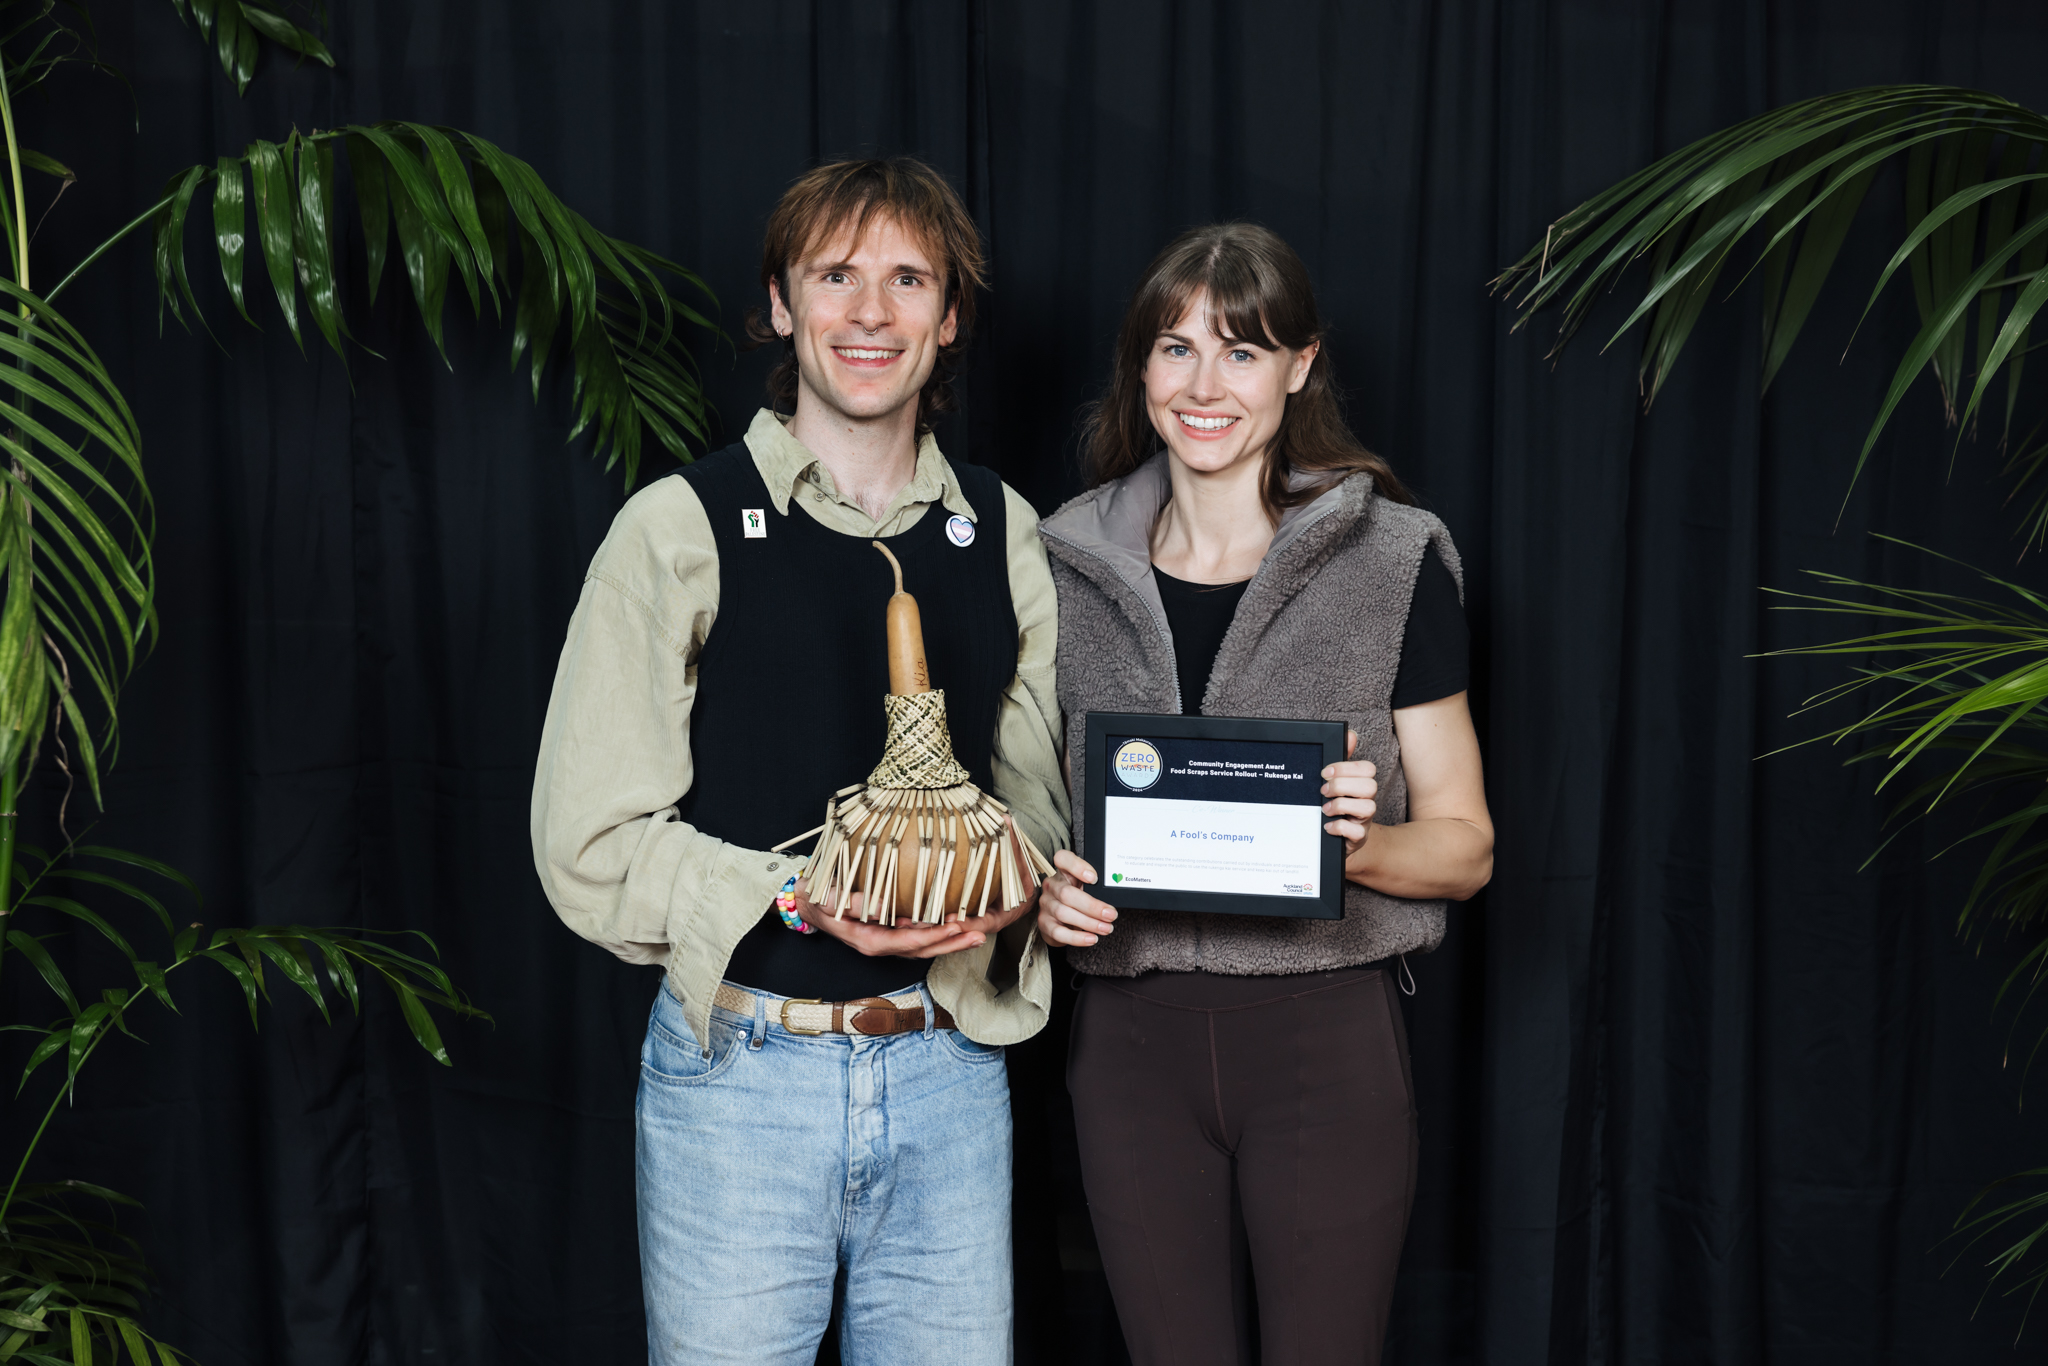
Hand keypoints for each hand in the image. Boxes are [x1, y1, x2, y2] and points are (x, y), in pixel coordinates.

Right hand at [795, 822, 1037, 958]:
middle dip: (952, 944)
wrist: (806, 901)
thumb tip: (883, 907)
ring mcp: (887, 940)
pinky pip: (919, 937)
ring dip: (951, 941)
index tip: (956, 926)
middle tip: (980, 934)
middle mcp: (882, 945)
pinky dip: (939, 933)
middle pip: (923, 950)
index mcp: (869, 940)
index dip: (933, 936)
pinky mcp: (891, 931)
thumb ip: (854, 903)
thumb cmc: (817, 897)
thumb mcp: (829, 898)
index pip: (907, 942)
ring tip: (978, 933)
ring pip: (925, 947)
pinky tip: (959, 925)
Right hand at [1036, 848, 1116, 947]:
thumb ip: (1096, 887)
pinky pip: (1059, 932)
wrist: (1060, 919)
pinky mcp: (1045, 924)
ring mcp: (1046, 905)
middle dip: (1092, 906)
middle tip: (1111, 915)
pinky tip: (1091, 938)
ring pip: (1063, 913)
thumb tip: (1117, 889)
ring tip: (1105, 928)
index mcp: (1063, 873)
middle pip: (1067, 893)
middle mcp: (1051, 887)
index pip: (1062, 859)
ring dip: (1088, 923)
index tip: (1094, 878)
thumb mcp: (1086, 888)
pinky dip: (1077, 937)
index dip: (1077, 866)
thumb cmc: (1077, 899)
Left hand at [1320, 727, 1378, 859]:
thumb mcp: (1337, 782)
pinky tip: (1327, 826)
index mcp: (1360, 784)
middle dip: (1342, 785)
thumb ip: (1343, 760)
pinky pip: (1358, 832)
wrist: (1337, 838)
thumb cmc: (1337, 806)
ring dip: (1342, 805)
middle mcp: (1366, 801)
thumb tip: (1350, 735)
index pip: (1368, 769)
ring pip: (1369, 807)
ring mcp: (1364, 820)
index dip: (1346, 768)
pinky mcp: (1359, 838)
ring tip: (1325, 809)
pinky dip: (1340, 827)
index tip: (1325, 773)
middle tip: (1323, 791)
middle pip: (1370, 786)